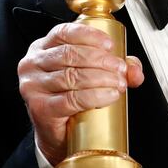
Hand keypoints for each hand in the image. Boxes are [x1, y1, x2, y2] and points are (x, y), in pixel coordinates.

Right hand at [17, 22, 144, 165]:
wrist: (57, 134)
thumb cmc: (70, 98)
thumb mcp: (91, 74)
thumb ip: (114, 67)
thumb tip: (134, 70)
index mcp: (43, 48)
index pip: (64, 33)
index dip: (89, 36)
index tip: (110, 45)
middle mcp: (32, 64)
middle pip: (70, 54)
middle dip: (101, 60)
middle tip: (120, 69)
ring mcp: (32, 86)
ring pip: (72, 76)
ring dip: (101, 79)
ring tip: (118, 83)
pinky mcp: (39, 108)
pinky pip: (71, 99)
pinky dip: (94, 96)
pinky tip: (109, 96)